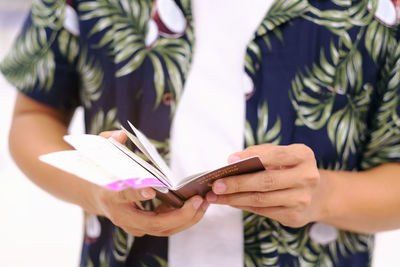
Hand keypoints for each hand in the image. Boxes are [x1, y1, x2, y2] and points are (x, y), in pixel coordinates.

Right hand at [90, 130, 208, 235]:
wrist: (96, 196)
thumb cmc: (102, 173)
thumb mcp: (100, 154)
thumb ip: (109, 142)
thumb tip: (121, 134)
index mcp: (110, 197)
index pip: (123, 196)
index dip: (137, 194)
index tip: (151, 190)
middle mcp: (123, 216)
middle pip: (152, 223)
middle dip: (178, 215)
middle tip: (197, 201)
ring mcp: (135, 225)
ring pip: (164, 229)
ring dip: (187, 219)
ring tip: (204, 203)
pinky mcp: (146, 226)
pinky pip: (168, 227)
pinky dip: (185, 218)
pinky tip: (199, 206)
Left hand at [206, 143, 321, 227]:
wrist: (314, 195)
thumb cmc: (289, 168)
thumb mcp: (280, 155)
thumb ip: (259, 152)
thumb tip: (233, 161)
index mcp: (304, 156)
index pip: (276, 155)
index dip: (252, 157)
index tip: (230, 160)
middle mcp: (307, 177)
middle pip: (266, 181)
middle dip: (237, 183)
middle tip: (216, 184)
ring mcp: (302, 199)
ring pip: (261, 199)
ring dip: (234, 198)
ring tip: (215, 196)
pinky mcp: (294, 216)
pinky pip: (262, 211)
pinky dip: (243, 206)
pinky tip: (229, 201)